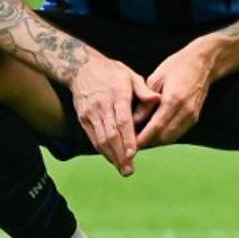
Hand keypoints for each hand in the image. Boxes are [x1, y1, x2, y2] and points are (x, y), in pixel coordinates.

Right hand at [70, 52, 159, 175]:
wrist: (80, 67)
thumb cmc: (111, 72)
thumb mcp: (130, 75)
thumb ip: (144, 90)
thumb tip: (158, 100)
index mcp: (117, 94)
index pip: (122, 121)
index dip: (127, 139)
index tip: (133, 154)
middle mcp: (102, 105)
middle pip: (111, 134)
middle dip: (119, 155)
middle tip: (129, 170)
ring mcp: (91, 113)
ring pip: (100, 139)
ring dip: (111, 156)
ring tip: (122, 169)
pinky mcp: (83, 118)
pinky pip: (93, 138)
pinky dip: (102, 150)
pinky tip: (111, 159)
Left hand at [137, 40, 216, 148]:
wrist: (203, 63)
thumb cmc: (178, 66)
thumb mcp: (156, 78)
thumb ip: (146, 102)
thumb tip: (134, 120)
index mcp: (173, 99)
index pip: (155, 127)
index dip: (142, 138)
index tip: (130, 144)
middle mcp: (185, 111)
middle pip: (163, 137)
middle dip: (147, 143)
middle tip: (132, 143)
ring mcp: (192, 115)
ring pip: (171, 138)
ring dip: (156, 141)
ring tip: (141, 140)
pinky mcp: (195, 117)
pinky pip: (178, 133)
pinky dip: (165, 136)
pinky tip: (154, 133)